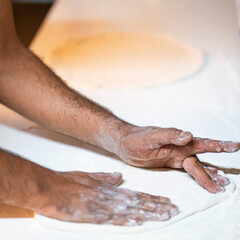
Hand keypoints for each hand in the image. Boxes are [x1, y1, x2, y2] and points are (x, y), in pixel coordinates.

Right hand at [35, 170, 177, 224]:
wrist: (49, 187)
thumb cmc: (68, 181)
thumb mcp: (89, 176)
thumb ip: (106, 177)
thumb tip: (120, 177)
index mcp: (109, 188)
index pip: (136, 193)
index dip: (152, 198)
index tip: (166, 202)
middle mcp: (108, 196)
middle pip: (137, 201)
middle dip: (157, 206)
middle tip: (173, 209)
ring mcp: (100, 205)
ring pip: (129, 208)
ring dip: (148, 212)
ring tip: (164, 215)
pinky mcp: (90, 214)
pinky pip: (111, 218)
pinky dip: (126, 219)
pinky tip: (138, 221)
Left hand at [117, 126, 239, 192]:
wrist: (124, 144)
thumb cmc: (137, 138)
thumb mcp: (152, 136)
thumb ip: (170, 135)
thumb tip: (189, 135)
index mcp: (179, 140)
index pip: (202, 143)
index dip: (218, 145)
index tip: (235, 146)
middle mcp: (180, 149)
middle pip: (201, 161)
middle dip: (214, 171)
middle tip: (227, 182)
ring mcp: (175, 157)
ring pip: (196, 168)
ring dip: (208, 176)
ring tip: (222, 185)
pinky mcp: (169, 163)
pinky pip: (186, 171)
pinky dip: (197, 176)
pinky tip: (205, 180)